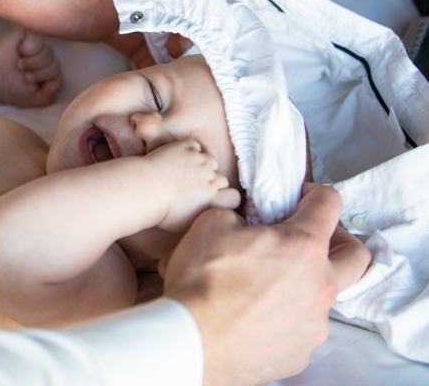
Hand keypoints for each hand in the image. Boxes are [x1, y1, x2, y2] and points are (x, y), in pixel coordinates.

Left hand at [0, 0, 209, 66]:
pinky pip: (137, 48)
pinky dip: (151, 60)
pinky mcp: (104, 31)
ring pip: (164, 27)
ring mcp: (121, 6)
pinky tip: (156, 74)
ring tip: (177, 63)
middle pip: (181, 0)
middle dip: (192, 21)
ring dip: (176, 44)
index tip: (199, 7)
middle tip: (188, 46)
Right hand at [0, 29, 61, 106]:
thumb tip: (56, 83)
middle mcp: (46, 58)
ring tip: (19, 64)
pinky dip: (27, 49)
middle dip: (38, 72)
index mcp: (49, 72)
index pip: (58, 75)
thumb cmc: (11, 87)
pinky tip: (19, 51)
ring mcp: (38, 46)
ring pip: (48, 51)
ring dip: (32, 62)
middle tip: (23, 73)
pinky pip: (37, 40)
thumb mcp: (32, 99)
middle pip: (54, 63)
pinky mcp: (28, 35)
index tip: (29, 81)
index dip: (44, 79)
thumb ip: (48, 96)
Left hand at [145, 139, 238, 231]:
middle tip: (194, 186)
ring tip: (186, 171)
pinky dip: (190, 150)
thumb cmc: (161, 211)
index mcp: (210, 197)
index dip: (223, 198)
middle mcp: (208, 177)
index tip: (211, 198)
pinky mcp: (184, 147)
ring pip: (210, 160)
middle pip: (221, 178)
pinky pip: (195, 146)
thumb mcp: (186, 223)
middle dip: (211, 182)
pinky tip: (179, 158)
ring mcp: (197, 160)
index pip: (233, 196)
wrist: (143, 189)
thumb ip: (204, 215)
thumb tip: (211, 214)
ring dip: (202, 165)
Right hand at [162, 183, 371, 385]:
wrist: (191, 340)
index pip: (330, 204)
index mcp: (303, 246)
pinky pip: (303, 328)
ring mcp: (314, 324)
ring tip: (269, 285)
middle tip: (309, 239)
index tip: (299, 199)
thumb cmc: (201, 282)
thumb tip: (243, 223)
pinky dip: (286, 317)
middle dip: (338, 241)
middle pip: (356, 256)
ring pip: (325, 297)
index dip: (314, 193)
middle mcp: (320, 286)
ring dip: (306, 284)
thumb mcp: (212, 223)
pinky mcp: (301, 352)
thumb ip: (238, 215)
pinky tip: (256, 315)